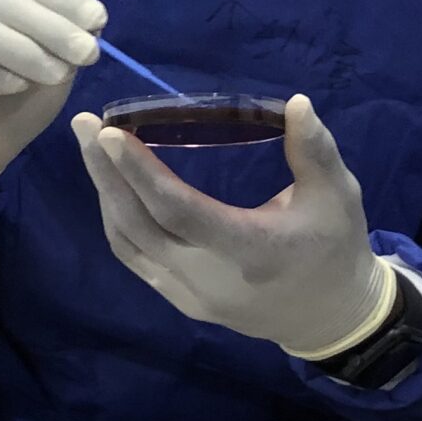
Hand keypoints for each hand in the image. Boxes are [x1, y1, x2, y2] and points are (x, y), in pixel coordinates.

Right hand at [0, 0, 104, 195]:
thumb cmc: (11, 96)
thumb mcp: (48, 62)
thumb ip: (62, 40)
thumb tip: (91, 26)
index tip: (99, 21)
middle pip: (4, 0)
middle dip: (52, 27)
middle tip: (87, 53)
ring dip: (23, 50)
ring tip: (57, 74)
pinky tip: (16, 86)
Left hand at [71, 94, 391, 358]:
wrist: (330, 318)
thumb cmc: (336, 248)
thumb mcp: (338, 195)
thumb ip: (314, 150)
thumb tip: (295, 102)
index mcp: (249, 250)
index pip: (178, 209)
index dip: (140, 172)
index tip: (109, 133)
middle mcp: (208, 278)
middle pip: (139, 224)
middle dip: (105, 172)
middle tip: (83, 125)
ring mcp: (190, 295)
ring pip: (129, 243)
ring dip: (106, 194)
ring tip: (92, 147)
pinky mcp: (182, 302)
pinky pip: (136, 259)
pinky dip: (119, 220)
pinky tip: (112, 186)